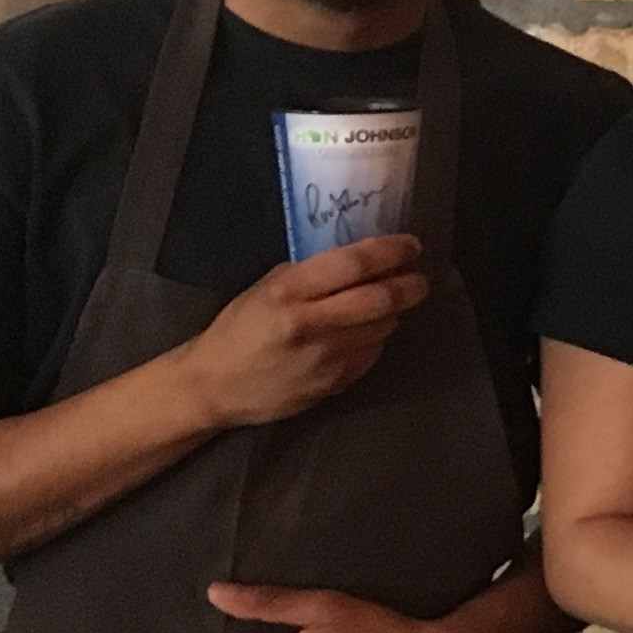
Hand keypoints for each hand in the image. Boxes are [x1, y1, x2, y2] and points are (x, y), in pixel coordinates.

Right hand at [175, 236, 429, 429]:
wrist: (214, 386)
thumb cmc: (238, 330)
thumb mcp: (265, 289)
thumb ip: (309, 274)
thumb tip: (356, 259)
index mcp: (289, 292)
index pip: (354, 264)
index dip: (391, 251)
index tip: (411, 246)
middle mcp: (311, 323)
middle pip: (381, 298)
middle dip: (410, 285)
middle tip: (418, 278)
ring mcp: (326, 357)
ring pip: (384, 326)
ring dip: (394, 312)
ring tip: (388, 303)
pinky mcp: (336, 382)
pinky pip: (373, 353)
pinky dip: (377, 338)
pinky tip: (366, 332)